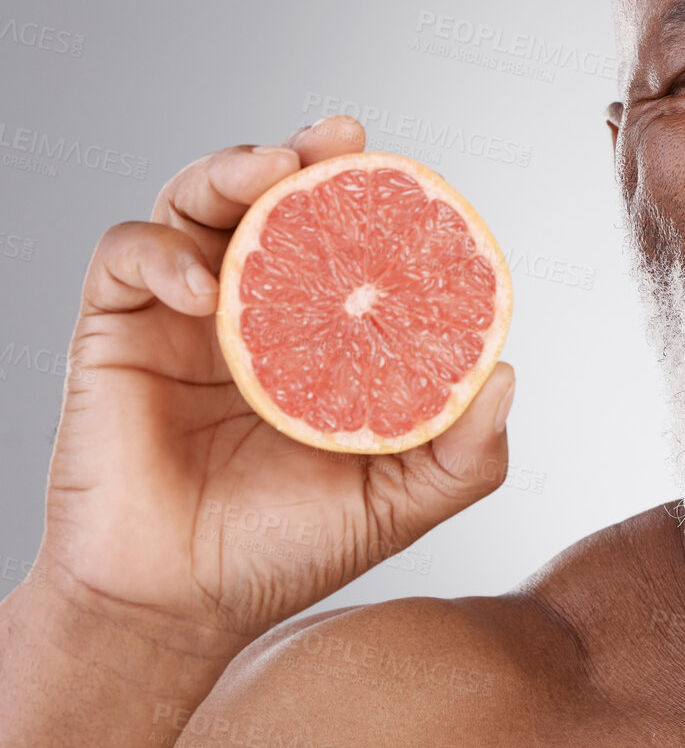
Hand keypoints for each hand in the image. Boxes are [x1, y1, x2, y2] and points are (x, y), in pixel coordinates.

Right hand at [33, 116, 515, 647]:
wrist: (176, 608)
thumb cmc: (283, 551)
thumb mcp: (397, 502)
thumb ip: (463, 452)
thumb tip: (507, 375)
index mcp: (316, 334)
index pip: (343, 241)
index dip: (371, 198)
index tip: (409, 175)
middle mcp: (250, 309)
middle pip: (269, 198)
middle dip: (304, 155)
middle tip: (340, 138)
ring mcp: (179, 316)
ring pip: (195, 201)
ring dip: (232, 170)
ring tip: (274, 170)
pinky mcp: (114, 331)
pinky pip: (127, 257)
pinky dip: (161, 253)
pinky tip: (202, 286)